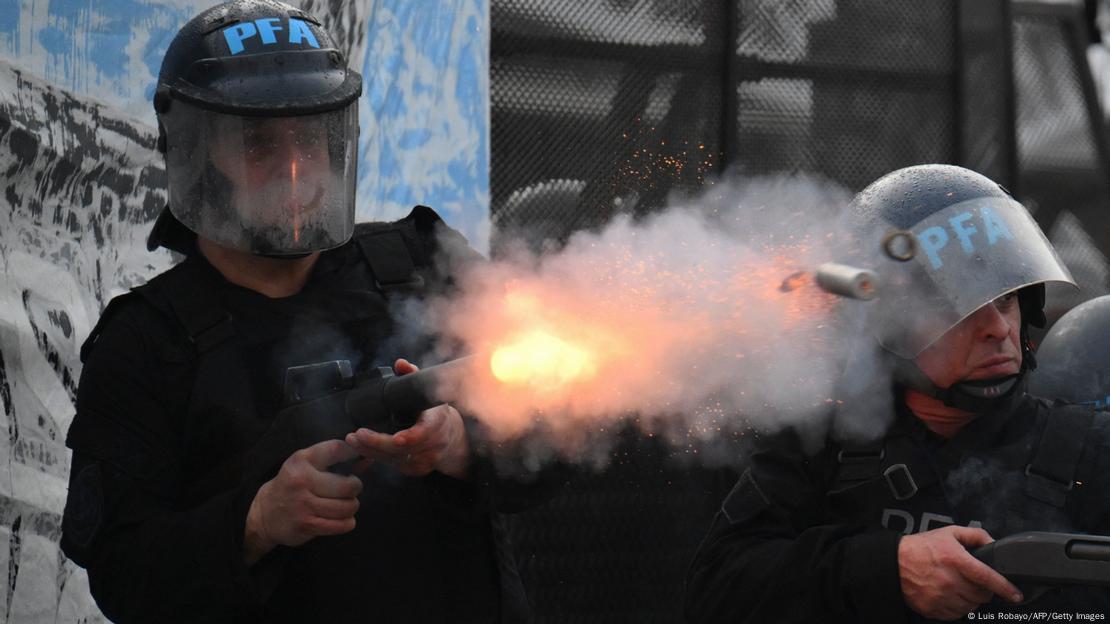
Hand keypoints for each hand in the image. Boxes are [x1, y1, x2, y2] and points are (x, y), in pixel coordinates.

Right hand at [243, 439, 362, 564]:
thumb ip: (338, 458)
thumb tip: (369, 457)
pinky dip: (347, 522)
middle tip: (351, 490)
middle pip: (348, 485)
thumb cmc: (294, 484)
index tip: (362, 458)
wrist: (266, 513)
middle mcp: (302, 480)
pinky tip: (342, 518)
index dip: (355, 453)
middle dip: (355, 488)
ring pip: (346, 507)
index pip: (337, 449)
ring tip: (346, 504)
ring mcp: (303, 504)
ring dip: (351, 506)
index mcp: (303, 460)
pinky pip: (340, 525)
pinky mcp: (306, 525)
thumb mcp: (309, 464)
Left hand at [344, 358, 470, 479]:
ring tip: (352, 440)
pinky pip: (394, 465)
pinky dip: (377, 457)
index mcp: (438, 422)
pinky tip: (362, 448)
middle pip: (404, 448)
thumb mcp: (426, 391)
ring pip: (396, 459)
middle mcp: (435, 443)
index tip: (397, 438)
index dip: (412, 437)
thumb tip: (400, 364)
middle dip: (378, 443)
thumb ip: (411, 375)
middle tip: (357, 434)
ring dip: (371, 450)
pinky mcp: (417, 469)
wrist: (450, 436)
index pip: (426, 432)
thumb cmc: (434, 412)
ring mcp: (427, 459)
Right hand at [898, 526, 1023, 619]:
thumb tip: (993, 543)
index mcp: (956, 560)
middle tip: (973, 581)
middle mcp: (950, 580)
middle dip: (983, 589)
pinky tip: (949, 595)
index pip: (988, 577)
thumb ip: (974, 535)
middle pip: (982, 595)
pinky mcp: (933, 609)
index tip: (1016, 594)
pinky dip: (958, 607)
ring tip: (959, 586)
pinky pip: (956, 614)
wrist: (894, 563)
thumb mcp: (948, 533)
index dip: (1006, 587)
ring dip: (970, 598)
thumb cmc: (921, 548)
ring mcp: (941, 597)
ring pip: (971, 606)